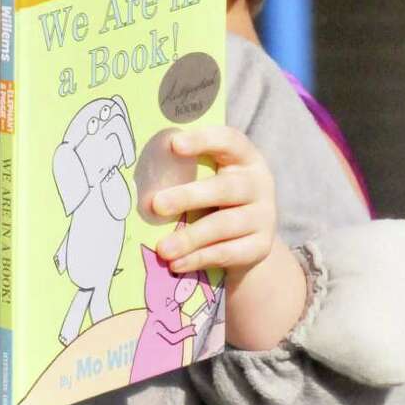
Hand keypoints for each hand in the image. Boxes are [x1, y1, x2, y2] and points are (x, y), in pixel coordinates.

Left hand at [150, 124, 276, 282]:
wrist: (249, 237)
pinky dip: (199, 259)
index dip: (203, 140)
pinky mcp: (261, 246)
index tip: (174, 144)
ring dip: (190, 237)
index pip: (229, 141)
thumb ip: (185, 171)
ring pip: (225, 225)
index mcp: (244, 157)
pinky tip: (176, 264)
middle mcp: (259, 184)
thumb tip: (139, 177)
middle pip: (226, 188)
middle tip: (156, 205)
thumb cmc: (216, 198)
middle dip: (188, 196)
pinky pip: (228, 253)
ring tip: (162, 249)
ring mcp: (264, 216)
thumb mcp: (209, 178)